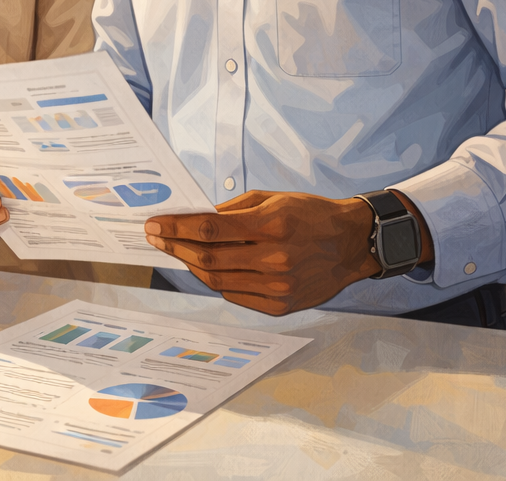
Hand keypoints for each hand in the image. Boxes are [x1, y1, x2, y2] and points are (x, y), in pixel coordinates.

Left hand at [145, 190, 435, 315]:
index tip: (153, 225)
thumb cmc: (311, 215)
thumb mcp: (273, 198)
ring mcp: (279, 286)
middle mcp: (275, 259)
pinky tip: (210, 268)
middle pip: (208, 258)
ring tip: (179, 252)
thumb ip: (233, 209)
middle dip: (174, 246)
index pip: (210, 228)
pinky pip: (235, 295)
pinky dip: (217, 282)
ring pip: (217, 280)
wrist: (352, 245)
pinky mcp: (281, 306)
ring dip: (191, 265)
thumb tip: (195, 218)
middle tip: (156, 238)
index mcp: (272, 225)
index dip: (176, 227)